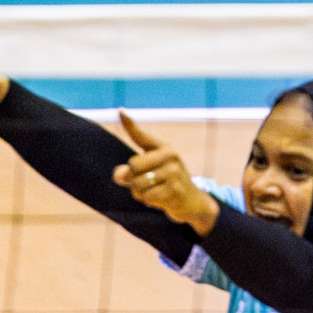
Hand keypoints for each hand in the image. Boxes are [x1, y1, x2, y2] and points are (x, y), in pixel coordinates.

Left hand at [111, 110, 220, 235]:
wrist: (193, 201)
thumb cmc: (166, 183)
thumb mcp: (150, 173)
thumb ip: (130, 171)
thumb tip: (119, 175)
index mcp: (165, 148)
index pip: (141, 136)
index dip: (129, 124)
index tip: (120, 110)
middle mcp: (171, 156)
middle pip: (133, 167)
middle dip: (134, 180)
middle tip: (150, 183)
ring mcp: (174, 172)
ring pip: (137, 184)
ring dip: (140, 193)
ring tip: (155, 192)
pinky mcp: (175, 190)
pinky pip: (146, 196)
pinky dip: (148, 201)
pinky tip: (161, 199)